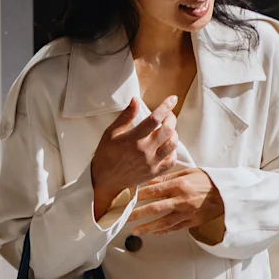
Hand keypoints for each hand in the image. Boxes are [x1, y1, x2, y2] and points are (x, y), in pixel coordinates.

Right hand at [90, 97, 179, 216]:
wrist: (105, 180)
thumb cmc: (106, 155)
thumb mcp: (111, 133)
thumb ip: (125, 116)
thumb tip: (135, 100)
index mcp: (133, 139)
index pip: (155, 119)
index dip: (166, 106)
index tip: (172, 99)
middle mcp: (144, 151)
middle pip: (167, 130)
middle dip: (171, 118)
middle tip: (169, 115)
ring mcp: (151, 163)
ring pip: (172, 144)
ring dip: (174, 134)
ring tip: (168, 130)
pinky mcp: (154, 172)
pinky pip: (172, 160)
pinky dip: (172, 151)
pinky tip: (167, 147)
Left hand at [129, 169, 223, 237]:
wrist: (227, 193)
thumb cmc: (207, 180)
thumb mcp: (188, 172)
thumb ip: (168, 178)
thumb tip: (149, 181)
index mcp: (179, 185)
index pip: (153, 191)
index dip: (137, 195)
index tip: (126, 197)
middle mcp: (181, 200)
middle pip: (153, 208)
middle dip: (136, 213)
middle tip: (123, 217)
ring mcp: (186, 213)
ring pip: (162, 223)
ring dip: (146, 227)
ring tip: (134, 230)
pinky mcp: (191, 223)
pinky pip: (173, 229)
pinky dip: (161, 232)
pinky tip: (152, 233)